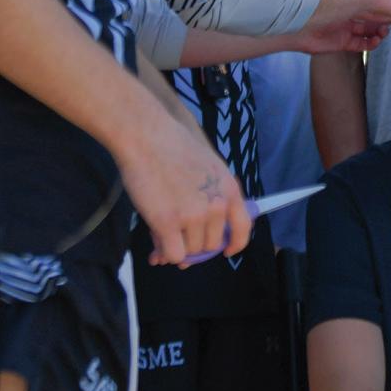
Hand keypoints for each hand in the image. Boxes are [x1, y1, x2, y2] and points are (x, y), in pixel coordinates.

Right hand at [112, 113, 250, 265]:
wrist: (148, 136)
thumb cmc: (172, 147)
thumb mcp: (208, 168)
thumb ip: (210, 198)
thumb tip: (200, 229)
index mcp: (230, 190)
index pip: (243, 228)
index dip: (234, 244)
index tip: (226, 250)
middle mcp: (217, 205)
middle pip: (211, 244)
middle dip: (194, 244)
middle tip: (175, 236)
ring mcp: (194, 215)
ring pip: (190, 251)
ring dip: (176, 247)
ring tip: (161, 232)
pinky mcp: (169, 223)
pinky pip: (173, 254)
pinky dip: (165, 253)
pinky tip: (157, 244)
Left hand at [294, 16, 390, 54]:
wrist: (293, 18)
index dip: (384, 1)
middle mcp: (346, 8)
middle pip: (371, 13)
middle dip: (384, 17)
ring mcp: (343, 25)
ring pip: (367, 29)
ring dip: (379, 31)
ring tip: (385, 32)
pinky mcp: (339, 41)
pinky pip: (359, 44)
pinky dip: (370, 44)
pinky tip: (376, 41)